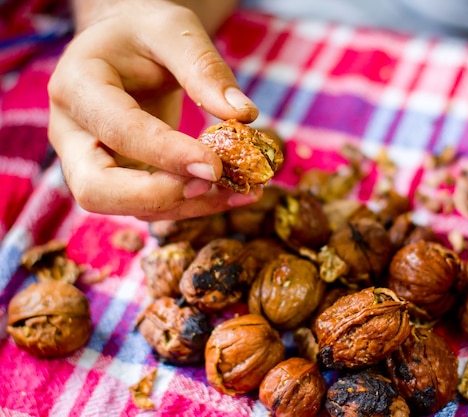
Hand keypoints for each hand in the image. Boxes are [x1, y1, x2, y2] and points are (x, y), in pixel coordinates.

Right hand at [48, 0, 260, 220]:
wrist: (125, 46)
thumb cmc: (143, 32)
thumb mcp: (174, 30)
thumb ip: (205, 68)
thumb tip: (243, 114)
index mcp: (77, 86)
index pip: (118, 131)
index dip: (166, 154)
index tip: (215, 166)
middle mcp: (72, 133)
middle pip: (96, 189)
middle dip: (159, 197)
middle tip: (215, 184)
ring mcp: (89, 162)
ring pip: (126, 207)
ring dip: (186, 206)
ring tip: (242, 190)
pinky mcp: (116, 179)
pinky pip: (149, 205)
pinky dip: (191, 204)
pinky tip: (232, 192)